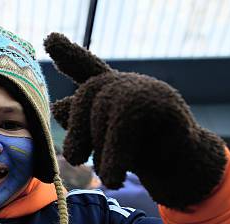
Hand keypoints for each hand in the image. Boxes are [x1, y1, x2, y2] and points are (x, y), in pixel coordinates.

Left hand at [44, 33, 226, 209]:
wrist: (179, 166)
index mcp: (106, 89)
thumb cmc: (136, 151)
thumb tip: (58, 109)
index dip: (68, 53)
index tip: (50, 39)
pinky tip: (118, 175)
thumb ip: (79, 123)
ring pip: (105, 112)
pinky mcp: (163, 104)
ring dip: (101, 152)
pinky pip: (126, 127)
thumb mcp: (100, 139)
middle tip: (76, 159)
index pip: (84, 66)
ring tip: (109, 177)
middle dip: (78, 131)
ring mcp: (145, 89)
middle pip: (86, 96)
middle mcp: (124, 83)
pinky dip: (118, 155)